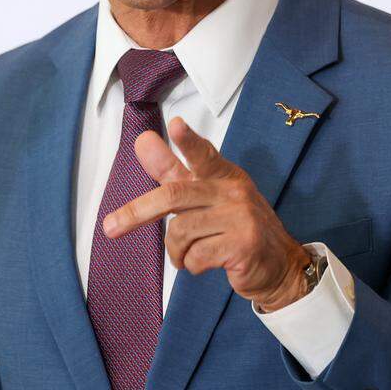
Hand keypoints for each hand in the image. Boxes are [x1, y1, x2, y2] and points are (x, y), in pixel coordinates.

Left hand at [103, 116, 311, 311]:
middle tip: (110, 227)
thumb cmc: (236, 228)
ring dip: (175, 251)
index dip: (189, 140)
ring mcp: (241, 217)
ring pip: (180, 231)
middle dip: (137, 212)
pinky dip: (191, 265)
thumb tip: (142, 141)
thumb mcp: (207, 196)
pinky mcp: (243, 245)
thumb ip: (173, 171)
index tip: (176, 124)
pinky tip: (202, 264)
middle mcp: (233, 190)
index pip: (204, 154)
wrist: (280, 267)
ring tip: (185, 256)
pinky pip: (197, 256)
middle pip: (174, 195)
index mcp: (223, 175)